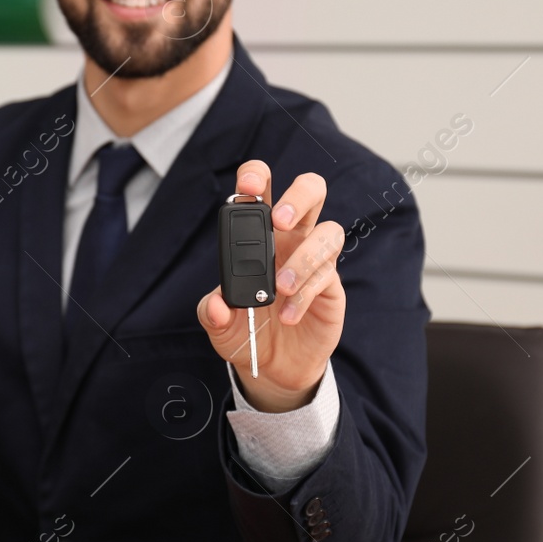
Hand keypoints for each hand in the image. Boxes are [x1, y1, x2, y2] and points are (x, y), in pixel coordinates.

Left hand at [196, 161, 345, 412]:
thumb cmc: (246, 330)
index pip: (262, 188)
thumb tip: (216, 305)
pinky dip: (305, 294)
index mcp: (258, 232)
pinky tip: (287, 314)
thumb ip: (211, 312)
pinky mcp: (331, 285)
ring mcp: (315, 258)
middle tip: (278, 222)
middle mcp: (290, 237)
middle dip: (298, 197)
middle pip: (312, 190)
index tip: (249, 187)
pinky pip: (326, 275)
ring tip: (281, 286)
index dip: (257, 176)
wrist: (274, 366)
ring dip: (304, 257)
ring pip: (330, 231)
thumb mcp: (219, 324)